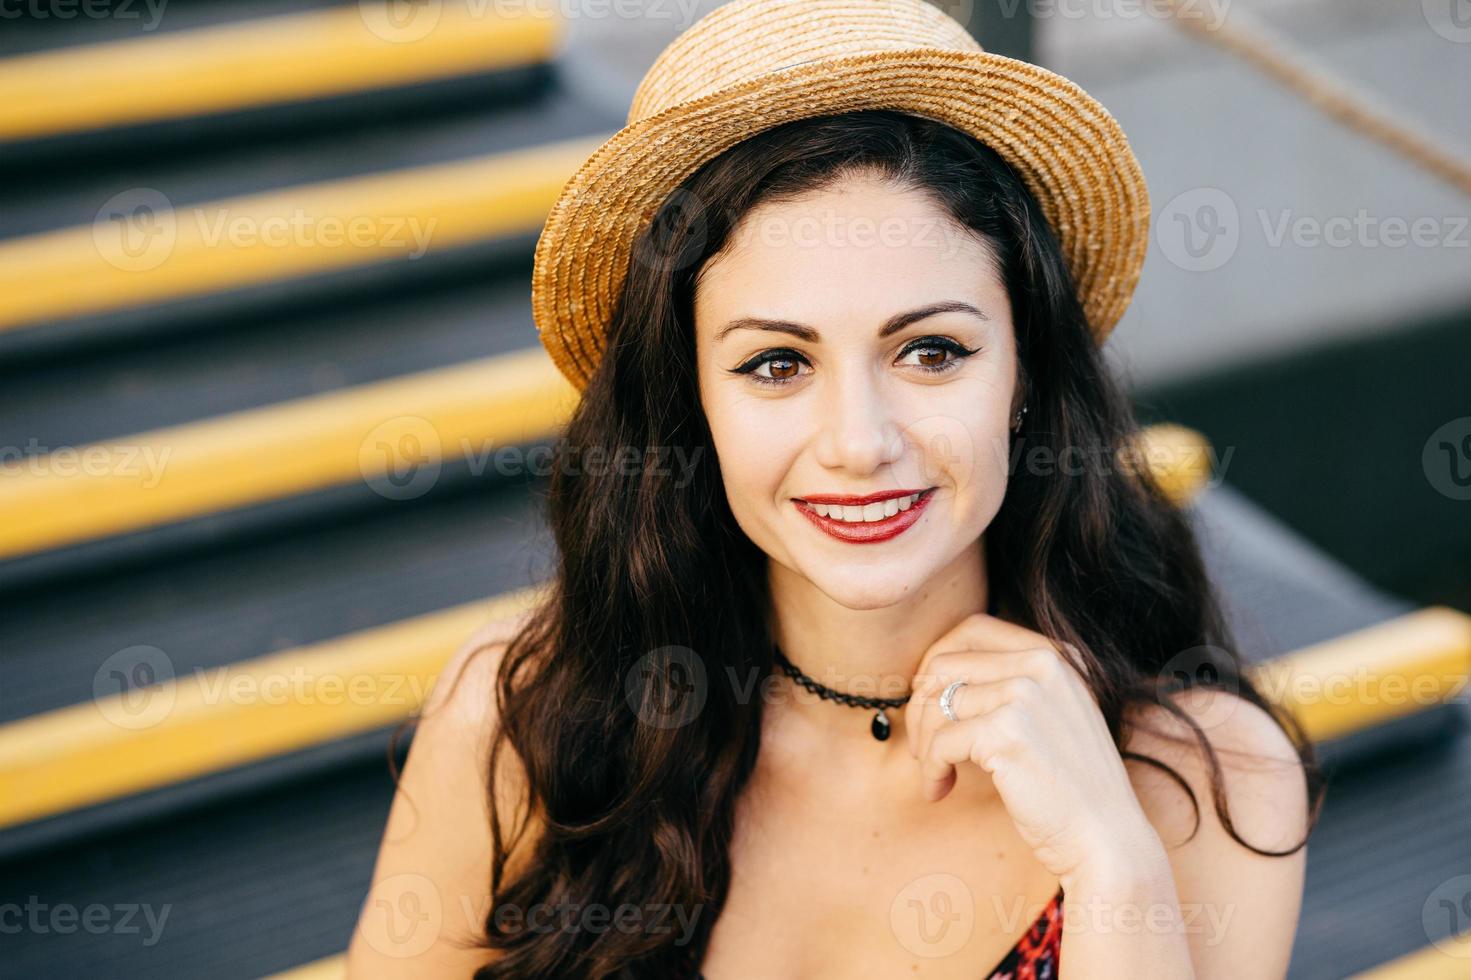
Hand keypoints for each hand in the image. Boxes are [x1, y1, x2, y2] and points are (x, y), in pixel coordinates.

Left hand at [905, 611, 1162, 883]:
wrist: (1107, 839)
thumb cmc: (1071, 786)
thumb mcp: (1052, 715)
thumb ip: (1009, 685)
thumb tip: (931, 677)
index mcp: (1054, 655)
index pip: (973, 629)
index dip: (938, 660)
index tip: (929, 697)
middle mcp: (1041, 665)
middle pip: (945, 663)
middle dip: (920, 704)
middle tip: (922, 744)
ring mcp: (1025, 696)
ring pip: (936, 704)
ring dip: (925, 744)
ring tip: (935, 773)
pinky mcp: (1007, 733)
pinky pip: (940, 743)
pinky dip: (931, 769)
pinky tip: (940, 789)